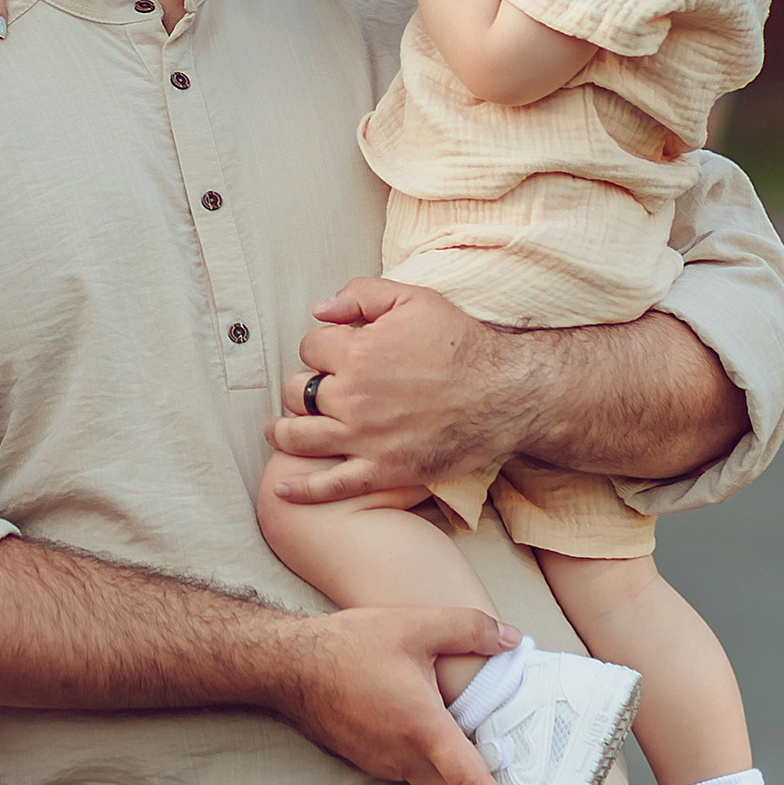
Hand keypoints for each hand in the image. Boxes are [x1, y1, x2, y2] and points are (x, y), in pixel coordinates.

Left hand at [266, 275, 537, 501]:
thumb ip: (361, 294)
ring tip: (278, 430)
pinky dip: (303, 490)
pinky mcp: (383, 470)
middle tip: (316, 389)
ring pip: (300, 436)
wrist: (505, 393)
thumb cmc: (462, 343)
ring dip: (284, 431)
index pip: (310, 348)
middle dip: (304, 386)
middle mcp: (353, 396)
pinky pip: (332, 486)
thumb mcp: (414, 298)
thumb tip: (319, 310)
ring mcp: (365, 437)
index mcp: (357, 352)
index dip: (321, 347)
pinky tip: (282, 490)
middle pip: (299, 391)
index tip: (335, 352)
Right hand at [268, 604, 529, 784]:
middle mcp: (403, 757)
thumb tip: (512, 639)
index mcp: (422, 728)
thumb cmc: (349, 645)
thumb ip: (469, 628)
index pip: (471, 783)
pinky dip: (428, 767)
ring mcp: (382, 764)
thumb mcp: (414, 625)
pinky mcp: (367, 760)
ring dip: (455, 783)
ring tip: (478, 754)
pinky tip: (431, 734)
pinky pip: (407, 773)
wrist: (288, 666)